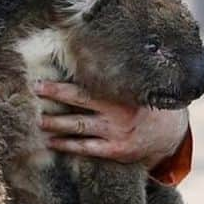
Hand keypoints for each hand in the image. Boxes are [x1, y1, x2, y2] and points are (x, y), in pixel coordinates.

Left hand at [34, 80, 188, 168]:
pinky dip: (67, 144)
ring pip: (78, 126)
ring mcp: (116, 132)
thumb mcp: (135, 86)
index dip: (63, 82)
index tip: (41, 78)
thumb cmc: (144, 102)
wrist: (169, 133)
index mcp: (122, 92)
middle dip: (55, 95)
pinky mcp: (115, 150)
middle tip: (34, 90)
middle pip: (79, 101)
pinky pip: (86, 147)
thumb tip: (86, 52)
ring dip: (55, 123)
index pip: (87, 84)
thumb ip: (114, 76)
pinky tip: (51, 141)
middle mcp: (118, 111)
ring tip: (38, 119)